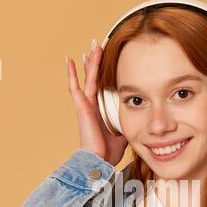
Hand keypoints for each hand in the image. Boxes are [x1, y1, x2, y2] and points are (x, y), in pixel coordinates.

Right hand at [66, 39, 127, 165]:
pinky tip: (70, 61)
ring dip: (90, 62)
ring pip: (88, 79)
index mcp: (99, 111)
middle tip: (97, 46)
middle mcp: (91, 106)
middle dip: (95, 62)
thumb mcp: (122, 134)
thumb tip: (136, 121)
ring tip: (91, 46)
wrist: (99, 161)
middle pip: (93, 79)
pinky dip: (72, 74)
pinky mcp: (82, 108)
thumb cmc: (107, 152)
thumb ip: (126, 125)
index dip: (101, 73)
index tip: (103, 60)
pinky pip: (76, 87)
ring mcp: (85, 106)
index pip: (100, 87)